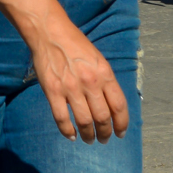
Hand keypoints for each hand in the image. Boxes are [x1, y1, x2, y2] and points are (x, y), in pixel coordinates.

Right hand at [24, 4, 128, 141]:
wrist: (50, 32)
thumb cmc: (75, 44)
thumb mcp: (98, 59)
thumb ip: (105, 81)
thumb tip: (111, 105)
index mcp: (105, 73)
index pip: (119, 106)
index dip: (122, 124)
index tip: (121, 133)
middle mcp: (90, 82)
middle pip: (103, 117)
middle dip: (105, 133)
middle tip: (104, 139)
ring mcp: (71, 88)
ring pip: (84, 121)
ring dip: (88, 135)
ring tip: (89, 139)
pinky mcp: (53, 91)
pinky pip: (62, 118)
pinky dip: (67, 131)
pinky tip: (71, 136)